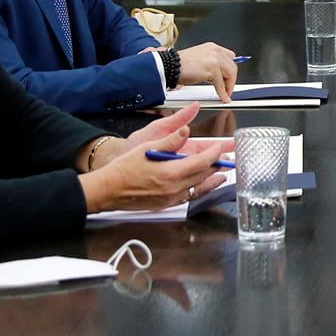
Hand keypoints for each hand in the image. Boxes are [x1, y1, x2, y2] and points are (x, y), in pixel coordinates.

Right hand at [80, 103, 233, 211]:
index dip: (213, 153)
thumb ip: (170, 141)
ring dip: (211, 180)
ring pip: (198, 188)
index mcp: (171, 173)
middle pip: (202, 175)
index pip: (201, 162)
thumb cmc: (124, 169)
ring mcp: (170, 198)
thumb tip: (186, 131)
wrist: (108, 190)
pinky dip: (198, 190)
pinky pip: (188, 197)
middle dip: (216, 165)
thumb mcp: (147, 147)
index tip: (220, 147)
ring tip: (221, 174)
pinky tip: (200, 186)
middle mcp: (173, 188)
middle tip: (227, 158)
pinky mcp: (165, 204)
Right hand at [174, 41, 239, 98]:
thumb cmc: (180, 65)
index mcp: (212, 47)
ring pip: (230, 74)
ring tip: (226, 94)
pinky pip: (221, 84)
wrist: (170, 66)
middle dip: (232, 79)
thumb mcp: (199, 60)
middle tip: (229, 89)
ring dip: (229, 86)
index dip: (230, 69)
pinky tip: (223, 97)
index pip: (230, 57)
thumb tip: (219, 76)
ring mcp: (214, 59)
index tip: (230, 78)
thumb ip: (210, 64)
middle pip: (232, 66)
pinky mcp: (212, 69)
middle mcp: (215, 51)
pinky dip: (223, 93)